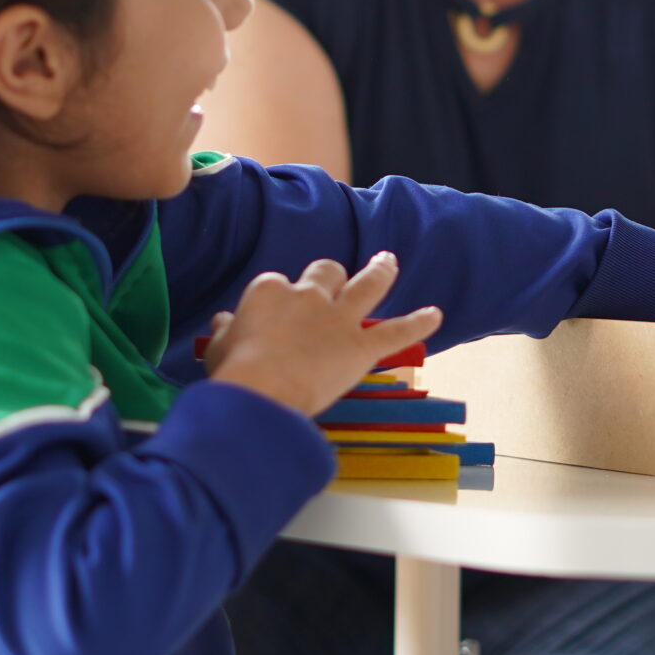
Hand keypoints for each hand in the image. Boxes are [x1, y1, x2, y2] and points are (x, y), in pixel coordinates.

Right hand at [202, 253, 443, 417]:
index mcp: (269, 291)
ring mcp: (337, 318)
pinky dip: (418, 323)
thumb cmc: (232, 374)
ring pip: (367, 284)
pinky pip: (396, 331)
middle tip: (336, 282)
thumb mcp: (218, 348)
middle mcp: (308, 296)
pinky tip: (436, 315)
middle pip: (326, 272)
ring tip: (388, 262)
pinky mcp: (360, 346)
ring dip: (381, 271)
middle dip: (332, 276)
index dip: (282, 300)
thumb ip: (224, 331)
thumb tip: (221, 321)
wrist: (259, 392)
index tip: (277, 318)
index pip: (279, 285)